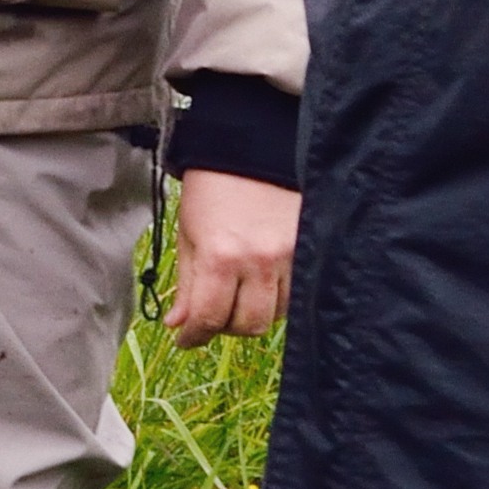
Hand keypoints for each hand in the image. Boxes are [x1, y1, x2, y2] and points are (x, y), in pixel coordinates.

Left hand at [163, 170, 298, 342]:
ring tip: (237, 294)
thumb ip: (188, 285)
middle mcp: (260, 260)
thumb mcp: (189, 235)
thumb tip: (180, 325)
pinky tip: (261, 284)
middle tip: (213, 314)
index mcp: (221, 256)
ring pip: (276, 314)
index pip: (210, 319)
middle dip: (226, 327)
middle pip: (248, 325)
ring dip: (253, 313)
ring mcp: (290, 255)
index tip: (187, 340)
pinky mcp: (308, 248)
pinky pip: (296, 293)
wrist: (251, 148)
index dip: (194, 337)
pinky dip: (277, 298)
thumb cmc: (212, 188)